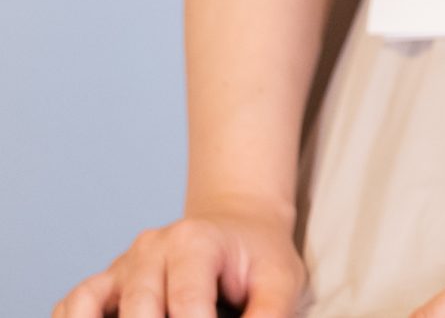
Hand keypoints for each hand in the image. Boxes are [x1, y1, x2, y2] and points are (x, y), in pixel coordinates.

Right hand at [53, 199, 302, 317]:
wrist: (237, 227)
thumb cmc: (259, 258)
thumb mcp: (282, 280)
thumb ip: (270, 315)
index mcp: (194, 241)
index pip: (186, 303)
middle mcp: (150, 249)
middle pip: (138, 312)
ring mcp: (122, 265)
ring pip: (91, 307)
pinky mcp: (104, 284)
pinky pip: (72, 306)